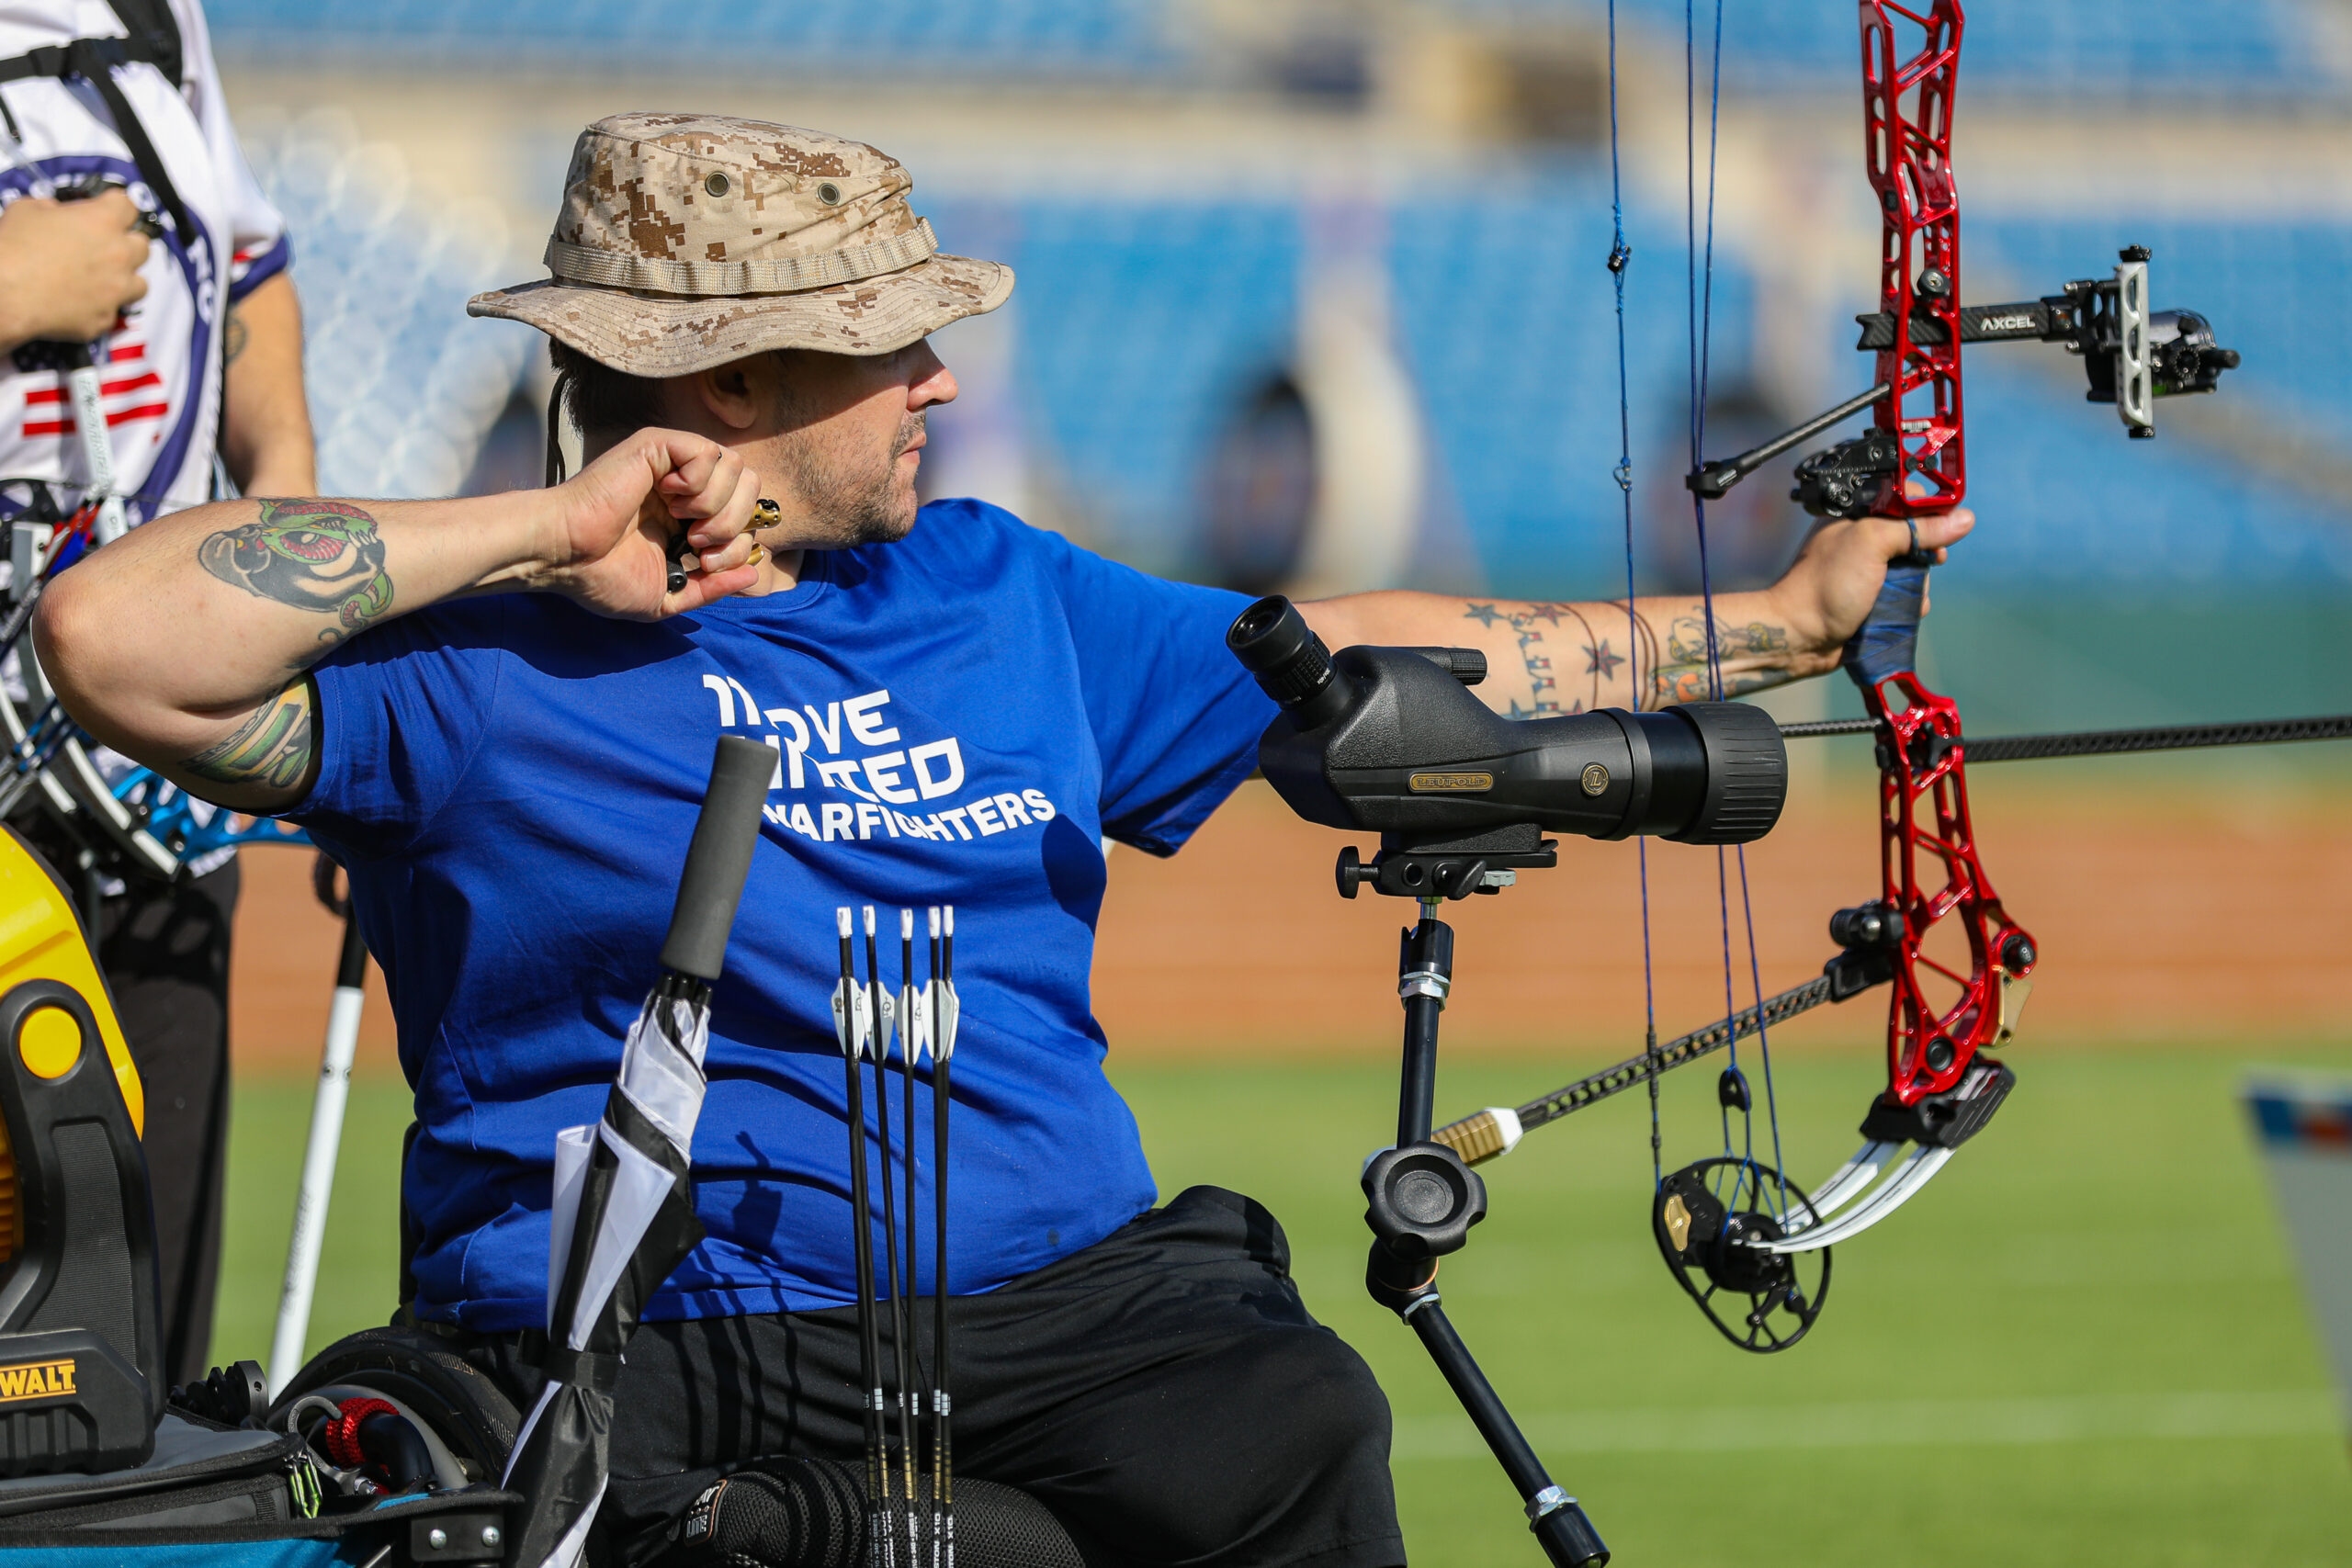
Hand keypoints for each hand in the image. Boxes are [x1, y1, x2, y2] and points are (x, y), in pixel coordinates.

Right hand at [0, 190, 150, 348]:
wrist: (5, 294)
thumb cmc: (13, 250)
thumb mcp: (25, 209)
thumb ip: (50, 207)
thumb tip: (55, 212)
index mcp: (102, 221)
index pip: (127, 205)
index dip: (116, 207)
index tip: (108, 210)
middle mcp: (119, 255)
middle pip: (142, 246)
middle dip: (126, 245)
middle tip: (105, 247)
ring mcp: (117, 290)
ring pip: (141, 284)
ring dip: (125, 280)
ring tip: (103, 280)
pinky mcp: (105, 318)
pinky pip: (113, 312)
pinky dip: (101, 307)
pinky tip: (81, 304)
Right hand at [533, 428, 764, 617]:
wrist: (567, 557)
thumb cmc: (602, 577)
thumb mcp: (669, 596)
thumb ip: (713, 588)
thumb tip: (754, 573)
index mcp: (690, 520)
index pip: (747, 517)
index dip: (739, 544)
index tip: (704, 563)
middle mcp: (686, 488)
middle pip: (752, 488)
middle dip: (734, 525)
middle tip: (696, 543)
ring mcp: (673, 465)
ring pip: (738, 468)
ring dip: (719, 505)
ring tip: (684, 521)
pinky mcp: (657, 448)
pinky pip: (710, 451)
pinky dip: (701, 480)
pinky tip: (670, 496)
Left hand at [1767, 507, 1974, 675]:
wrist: (1800, 637)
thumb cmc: (1827, 585)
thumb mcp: (1872, 544)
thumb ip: (1917, 529)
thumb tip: (1964, 519)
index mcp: (1857, 515)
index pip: (1905, 498)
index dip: (1928, 509)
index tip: (1944, 526)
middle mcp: (1863, 539)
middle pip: (1916, 534)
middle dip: (1927, 551)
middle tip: (1932, 560)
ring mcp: (1868, 570)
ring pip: (1915, 567)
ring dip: (1920, 581)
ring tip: (1908, 593)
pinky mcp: (1873, 597)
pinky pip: (1906, 593)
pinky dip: (1911, 601)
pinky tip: (1904, 610)